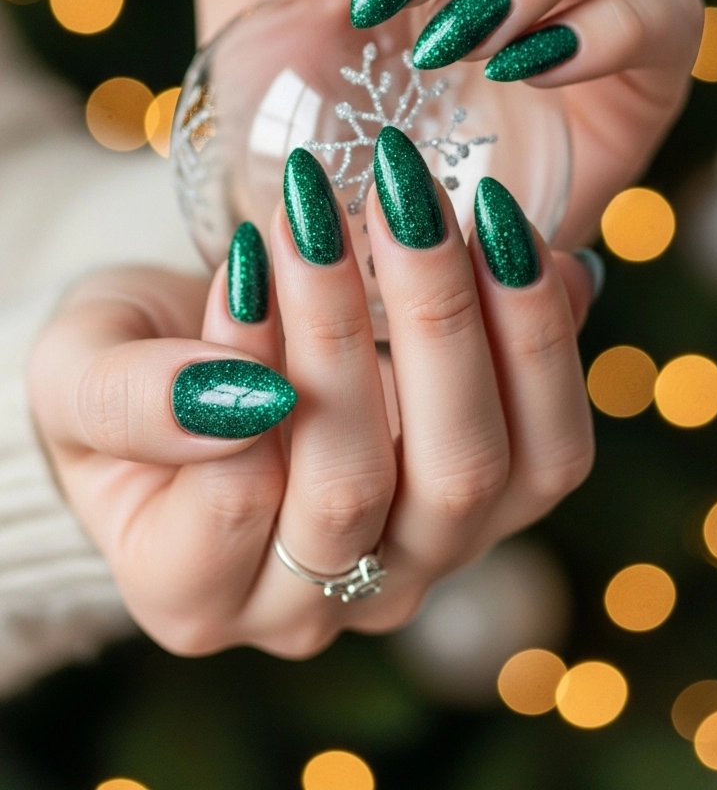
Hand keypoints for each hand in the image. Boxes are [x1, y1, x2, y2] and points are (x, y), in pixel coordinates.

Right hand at [29, 148, 594, 656]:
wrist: (204, 357)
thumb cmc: (132, 368)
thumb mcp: (77, 373)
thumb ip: (125, 401)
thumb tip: (235, 396)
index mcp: (194, 595)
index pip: (238, 496)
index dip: (251, 364)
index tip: (251, 253)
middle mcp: (315, 604)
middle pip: (362, 491)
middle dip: (351, 326)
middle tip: (336, 200)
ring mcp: (418, 562)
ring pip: (476, 474)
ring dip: (458, 320)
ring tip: (422, 203)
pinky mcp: (498, 507)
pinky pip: (550, 448)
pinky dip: (541, 339)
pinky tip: (511, 244)